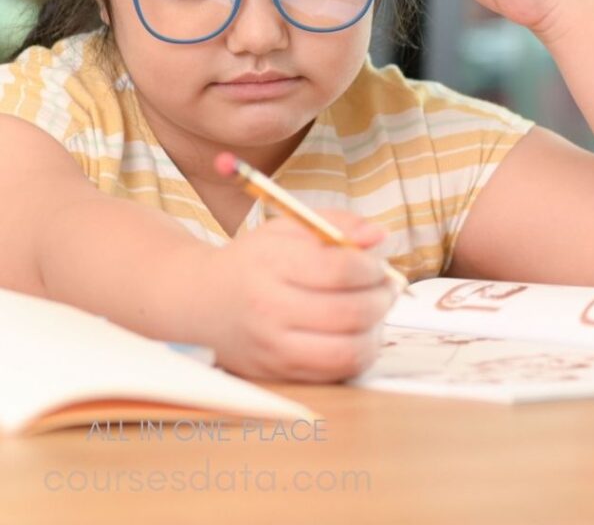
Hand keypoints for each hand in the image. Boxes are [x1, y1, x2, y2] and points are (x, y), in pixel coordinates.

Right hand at [197, 210, 397, 382]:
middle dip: (382, 298)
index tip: (376, 263)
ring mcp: (273, 349)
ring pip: (349, 351)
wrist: (202, 303)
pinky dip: (358, 353)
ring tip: (374, 311)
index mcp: (272, 264)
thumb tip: (380, 236)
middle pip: (350, 312)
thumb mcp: (290, 227)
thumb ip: (338, 223)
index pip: (340, 270)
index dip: (371, 267)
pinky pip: (336, 373)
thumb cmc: (255, 261)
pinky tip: (356, 332)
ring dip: (376, 330)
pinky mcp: (279, 376)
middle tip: (386, 287)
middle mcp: (270, 310)